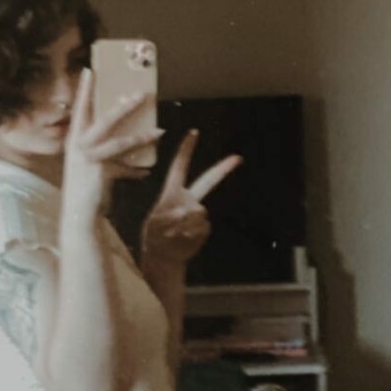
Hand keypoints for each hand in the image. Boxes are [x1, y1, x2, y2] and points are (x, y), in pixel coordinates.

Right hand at [62, 69, 164, 223]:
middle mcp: (78, 146)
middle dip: (123, 106)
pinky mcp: (99, 173)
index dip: (84, 90)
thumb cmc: (86, 186)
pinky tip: (147, 170)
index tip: (90, 70)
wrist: (77, 214)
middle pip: (103, 120)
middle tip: (139, 94)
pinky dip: (137, 170)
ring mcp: (87, 159)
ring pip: (119, 142)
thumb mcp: (92, 162)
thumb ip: (106, 149)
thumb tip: (130, 137)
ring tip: (159, 132)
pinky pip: (124, 167)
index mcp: (74, 139)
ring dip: (141, 136)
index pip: (80, 109)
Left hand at [141, 129, 241, 269]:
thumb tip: (190, 211)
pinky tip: (182, 239)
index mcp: (172, 192)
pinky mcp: (204, 227)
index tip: (194, 132)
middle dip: (223, 169)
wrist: (164, 257)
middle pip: (207, 181)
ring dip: (182, 224)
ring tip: (172, 234)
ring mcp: (198, 213)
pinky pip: (201, 227)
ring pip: (197, 211)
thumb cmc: (155, 237)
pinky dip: (189, 235)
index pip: (179, 167)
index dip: (186, 150)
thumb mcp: (153, 225)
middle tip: (237, 158)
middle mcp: (188, 199)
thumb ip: (169, 216)